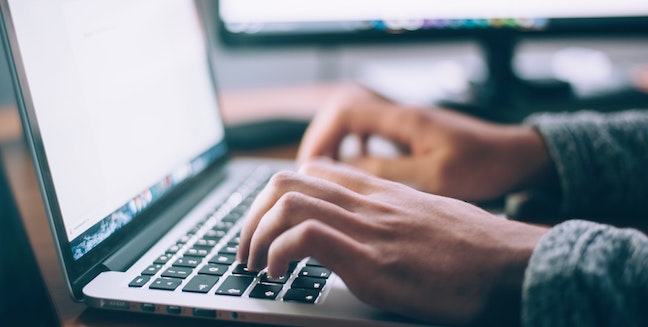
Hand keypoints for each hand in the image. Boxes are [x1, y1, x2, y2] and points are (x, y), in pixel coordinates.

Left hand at [238, 159, 548, 324]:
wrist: (515, 264)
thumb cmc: (477, 249)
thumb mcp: (428, 218)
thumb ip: (393, 215)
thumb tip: (372, 231)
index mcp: (381, 192)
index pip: (314, 170)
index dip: (278, 195)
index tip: (269, 224)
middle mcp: (369, 202)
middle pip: (287, 181)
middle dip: (253, 215)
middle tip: (248, 247)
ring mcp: (369, 228)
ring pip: (287, 202)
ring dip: (256, 235)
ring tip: (255, 264)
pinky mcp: (373, 261)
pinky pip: (306, 238)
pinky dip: (278, 254)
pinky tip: (278, 275)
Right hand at [297, 84, 554, 201]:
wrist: (516, 156)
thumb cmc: (484, 165)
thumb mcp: (435, 176)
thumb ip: (389, 171)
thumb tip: (347, 171)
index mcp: (404, 119)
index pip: (345, 112)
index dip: (321, 137)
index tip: (311, 167)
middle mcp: (401, 115)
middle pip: (343, 113)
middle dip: (322, 141)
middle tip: (312, 173)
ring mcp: (406, 123)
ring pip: (355, 122)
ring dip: (337, 145)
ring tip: (327, 174)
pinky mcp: (411, 134)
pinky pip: (371, 134)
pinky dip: (355, 148)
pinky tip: (357, 170)